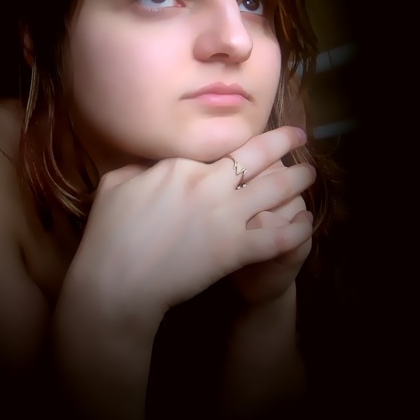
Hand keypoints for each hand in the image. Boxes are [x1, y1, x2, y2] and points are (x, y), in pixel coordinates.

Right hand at [63, 127, 314, 324]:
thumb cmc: (108, 235)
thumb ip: (138, 167)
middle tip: (301, 136)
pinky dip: (296, 228)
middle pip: (258, 154)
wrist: (115, 283)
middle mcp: (210, 182)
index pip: (220, 145)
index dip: (242, 139)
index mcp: (181, 164)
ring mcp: (225, 215)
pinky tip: (307, 222)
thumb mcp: (114, 184)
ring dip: (298, 179)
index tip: (253, 137)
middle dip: (285, 142)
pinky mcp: (235, 249)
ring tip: (311, 174)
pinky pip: (277, 235)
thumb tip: (151, 163)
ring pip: (275, 188)